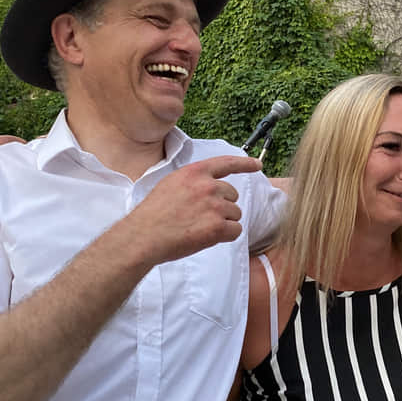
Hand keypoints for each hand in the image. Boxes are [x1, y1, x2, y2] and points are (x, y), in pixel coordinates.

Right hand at [119, 155, 262, 266]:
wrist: (143, 236)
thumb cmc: (153, 214)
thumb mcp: (171, 184)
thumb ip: (193, 182)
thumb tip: (210, 188)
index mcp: (195, 172)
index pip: (226, 163)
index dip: (244, 164)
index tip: (257, 165)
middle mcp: (208, 186)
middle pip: (233, 195)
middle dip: (222, 206)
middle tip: (200, 217)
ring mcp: (214, 206)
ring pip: (235, 214)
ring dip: (223, 222)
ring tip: (199, 227)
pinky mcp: (217, 226)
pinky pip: (235, 230)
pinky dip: (225, 236)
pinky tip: (206, 237)